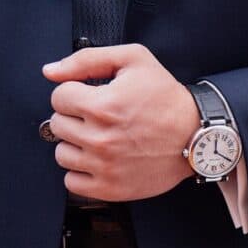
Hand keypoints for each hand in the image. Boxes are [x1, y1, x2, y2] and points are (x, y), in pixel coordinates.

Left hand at [43, 44, 200, 200]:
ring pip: (62, 154)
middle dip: (75, 117)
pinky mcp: (110, 188)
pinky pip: (72, 183)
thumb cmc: (167, 98)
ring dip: (76, 145)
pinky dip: (82, 172)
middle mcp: (101, 138)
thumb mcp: (134, 60)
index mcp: (103, 106)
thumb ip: (87, 59)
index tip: (92, 97)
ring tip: (100, 138)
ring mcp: (104, 166)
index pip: (58, 97)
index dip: (75, 93)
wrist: (197, 136)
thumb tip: (50, 72)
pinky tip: (101, 160)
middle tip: (100, 118)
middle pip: (57, 125)